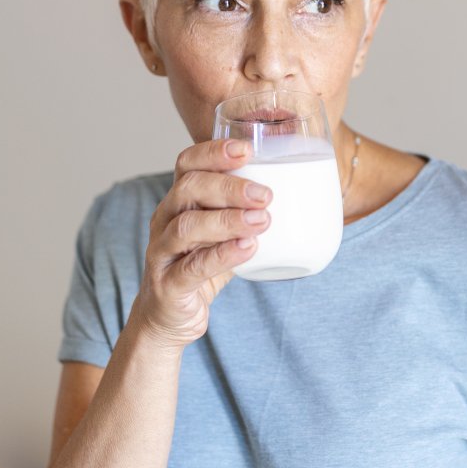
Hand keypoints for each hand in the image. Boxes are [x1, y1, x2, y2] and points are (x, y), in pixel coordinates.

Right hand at [130, 138, 270, 348]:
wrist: (170, 317)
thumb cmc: (201, 266)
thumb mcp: (222, 233)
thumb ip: (246, 211)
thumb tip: (305, 190)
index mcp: (178, 201)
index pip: (187, 164)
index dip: (213, 152)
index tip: (247, 150)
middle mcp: (164, 220)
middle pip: (188, 189)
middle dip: (229, 187)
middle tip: (265, 195)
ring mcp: (162, 253)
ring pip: (186, 226)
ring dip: (227, 220)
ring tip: (262, 220)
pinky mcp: (168, 285)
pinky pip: (191, 267)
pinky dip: (222, 256)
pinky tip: (248, 249)